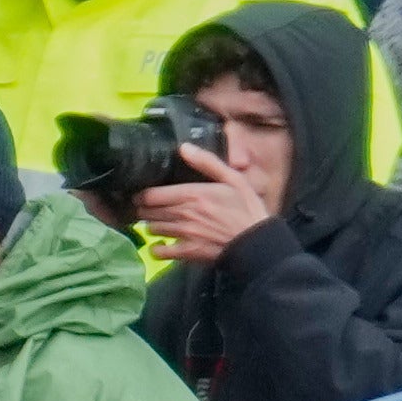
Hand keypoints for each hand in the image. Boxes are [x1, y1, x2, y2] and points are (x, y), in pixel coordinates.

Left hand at [123, 158, 270, 264]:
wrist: (258, 242)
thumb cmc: (247, 209)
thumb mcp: (233, 180)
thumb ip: (207, 163)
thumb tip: (183, 147)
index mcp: (191, 194)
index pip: (151, 195)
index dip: (143, 195)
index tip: (143, 195)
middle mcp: (183, 213)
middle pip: (148, 211)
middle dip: (145, 209)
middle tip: (148, 209)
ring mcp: (184, 234)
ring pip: (152, 229)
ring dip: (152, 225)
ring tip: (157, 223)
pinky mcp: (187, 252)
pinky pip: (159, 252)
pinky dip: (156, 249)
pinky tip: (160, 245)